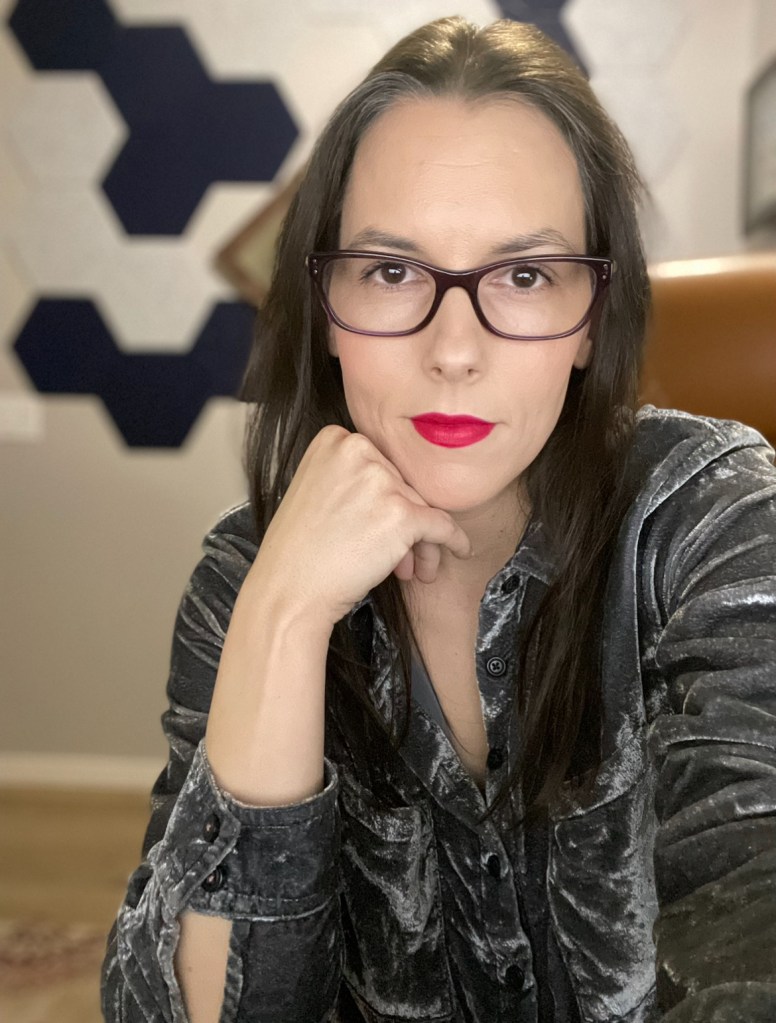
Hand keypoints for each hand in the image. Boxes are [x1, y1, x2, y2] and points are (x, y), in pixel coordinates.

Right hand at [246, 426, 471, 626]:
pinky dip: (453, 541)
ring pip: (421, 507)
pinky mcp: (402, 514)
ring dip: (418, 541)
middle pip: (402, 485)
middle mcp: (358, 450)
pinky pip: (442, 526)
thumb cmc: (299, 550)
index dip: (386, 498)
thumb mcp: (316, 489)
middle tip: (398, 558)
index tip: (378, 524)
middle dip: (404, 522)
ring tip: (409, 570)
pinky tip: (460, 551)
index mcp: (334, 439)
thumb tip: (405, 490)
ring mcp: (381, 482)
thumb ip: (354, 477)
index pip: (380, 464)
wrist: (289, 590)